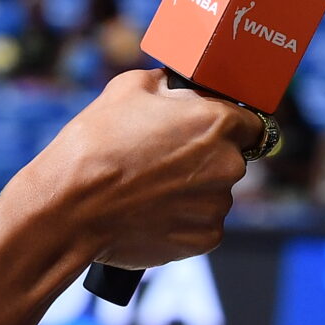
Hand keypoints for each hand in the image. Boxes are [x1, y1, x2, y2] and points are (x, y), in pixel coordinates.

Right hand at [25, 69, 252, 270]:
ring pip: (214, 193)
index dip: (231, 125)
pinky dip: (182, 220)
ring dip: (192, 191)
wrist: (71, 205)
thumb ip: (168, 85)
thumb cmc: (97, 142)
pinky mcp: (204, 239)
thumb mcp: (129, 87)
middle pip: (231, 159)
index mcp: (217, 123)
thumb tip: (178, 87)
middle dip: (205, 158)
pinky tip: (150, 212)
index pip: (253, 123)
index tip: (210, 131)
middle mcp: (228, 165)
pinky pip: (202, 224)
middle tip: (164, 160)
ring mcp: (217, 205)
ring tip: (149, 189)